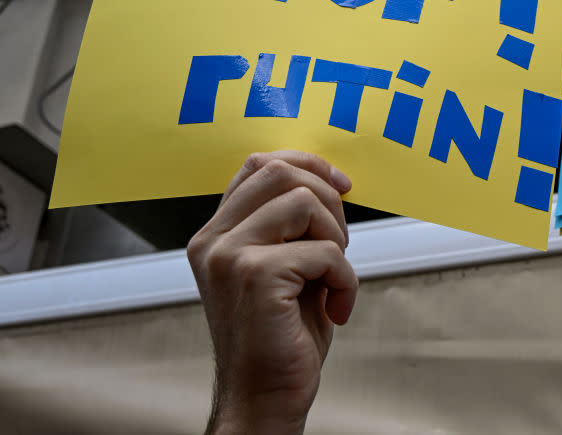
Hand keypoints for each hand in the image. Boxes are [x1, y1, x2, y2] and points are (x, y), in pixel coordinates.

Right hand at [187, 151, 357, 434]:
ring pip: (304, 202)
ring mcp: (230, 255)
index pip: (259, 165)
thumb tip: (328, 181)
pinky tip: (336, 307)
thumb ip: (290, 226)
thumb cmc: (280, 337)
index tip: (341, 184)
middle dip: (329, 201)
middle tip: (340, 244)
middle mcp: (214, 239)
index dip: (307, 164)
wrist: (263, 398)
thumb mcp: (284, 268)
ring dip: (338, 238)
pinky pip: (324, 251)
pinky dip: (345, 278)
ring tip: (333, 276)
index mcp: (217, 234)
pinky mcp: (256, 276)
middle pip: (282, 172)